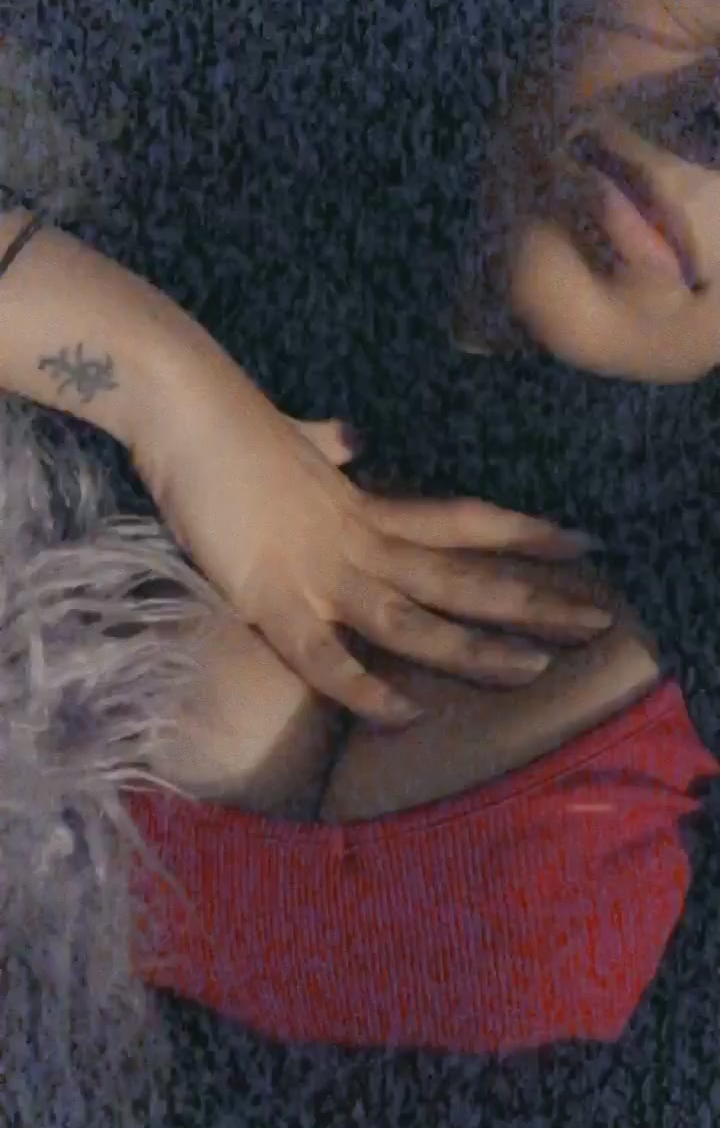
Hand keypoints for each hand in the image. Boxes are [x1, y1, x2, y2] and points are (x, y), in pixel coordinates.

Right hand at [136, 380, 611, 725]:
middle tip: (597, 620)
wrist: (181, 410)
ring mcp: (321, 572)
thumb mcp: (299, 436)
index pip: (464, 519)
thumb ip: (333, 443)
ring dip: (474, 646)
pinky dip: (366, 691)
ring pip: (414, 618)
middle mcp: (361, 540)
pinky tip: (408, 717)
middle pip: (460, 575)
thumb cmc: (236, 425)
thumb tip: (354, 435)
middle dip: (530, 599)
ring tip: (534, 668)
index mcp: (367, 506)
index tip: (584, 540)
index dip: (524, 532)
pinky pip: (328, 660)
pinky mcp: (274, 600)